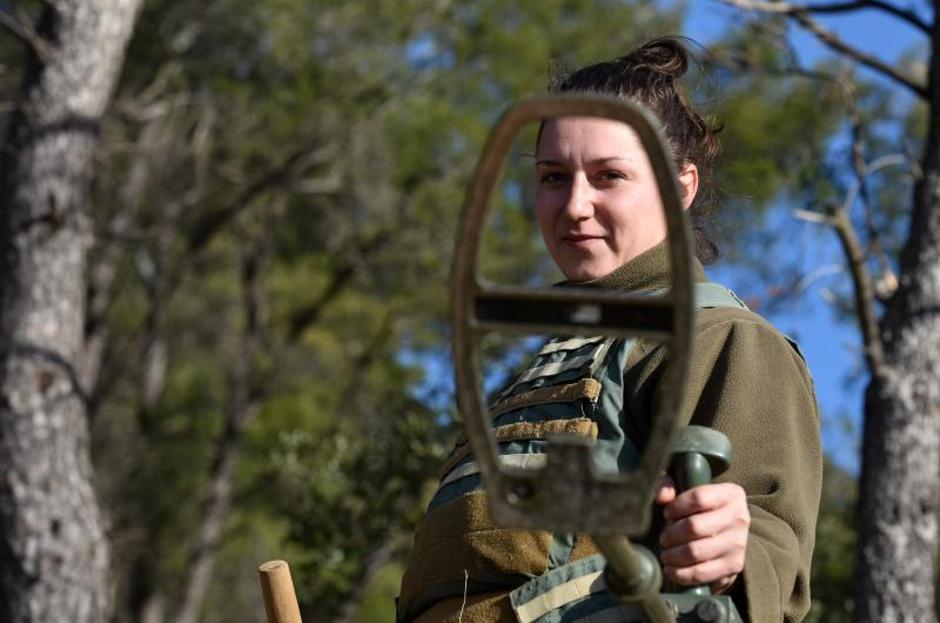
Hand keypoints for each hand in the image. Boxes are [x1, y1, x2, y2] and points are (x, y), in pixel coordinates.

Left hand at [654, 476, 749, 593]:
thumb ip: (668, 485)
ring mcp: (739, 544)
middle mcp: (739, 518)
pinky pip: (702, 573)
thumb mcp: (686, 487)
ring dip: (673, 555)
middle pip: (694, 527)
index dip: (676, 507)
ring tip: (666, 554)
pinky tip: (671, 570)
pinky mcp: (734, 566)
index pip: (698, 498)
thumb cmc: (700, 508)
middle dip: (671, 534)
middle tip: (664, 538)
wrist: (727, 533)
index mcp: (731, 494)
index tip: (667, 514)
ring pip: (696, 551)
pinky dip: (681, 574)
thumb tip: (661, 497)